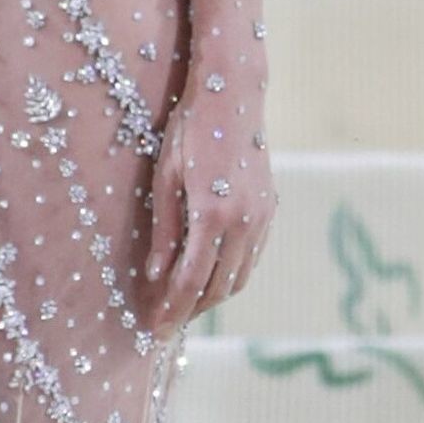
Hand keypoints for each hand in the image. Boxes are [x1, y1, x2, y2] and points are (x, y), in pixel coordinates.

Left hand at [141, 67, 276, 324]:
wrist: (232, 94)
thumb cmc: (189, 129)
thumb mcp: (165, 175)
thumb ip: (163, 229)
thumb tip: (155, 275)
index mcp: (213, 214)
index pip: (191, 279)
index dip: (171, 307)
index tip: (154, 328)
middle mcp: (244, 223)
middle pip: (218, 287)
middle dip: (190, 309)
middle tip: (164, 321)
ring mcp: (262, 218)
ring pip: (239, 278)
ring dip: (212, 297)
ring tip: (183, 304)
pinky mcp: (270, 211)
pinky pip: (251, 258)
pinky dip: (230, 275)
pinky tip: (210, 275)